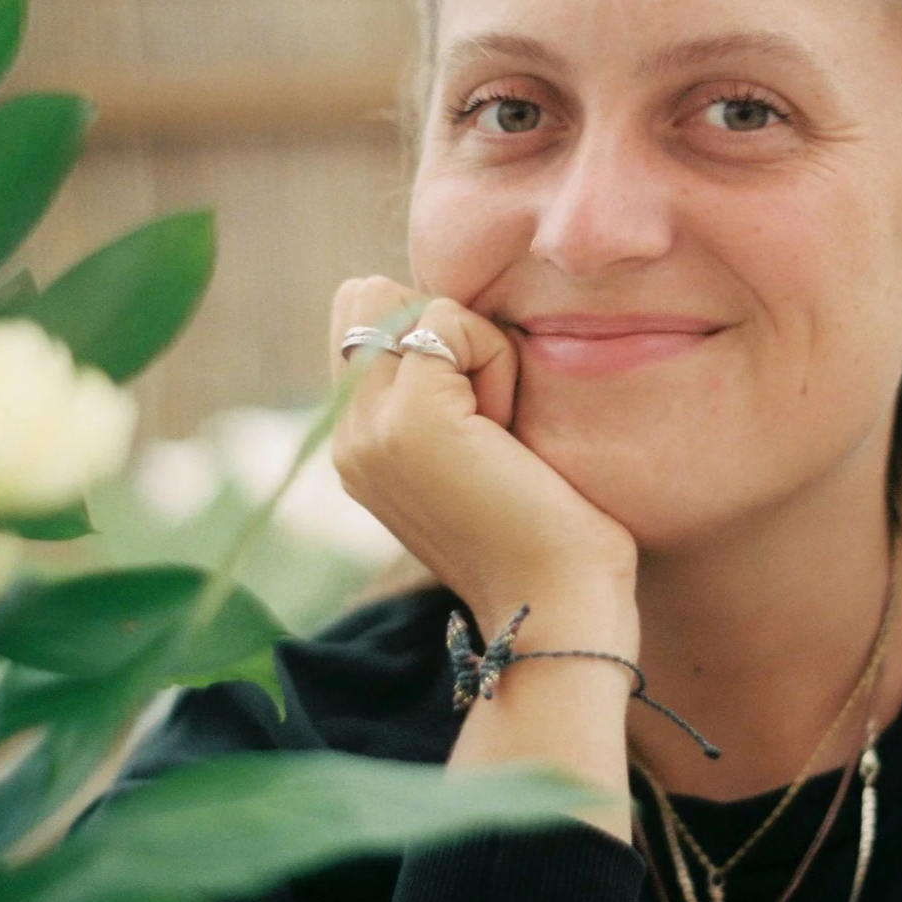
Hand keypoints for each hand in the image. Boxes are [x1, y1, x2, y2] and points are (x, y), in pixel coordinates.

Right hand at [330, 276, 641, 837]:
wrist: (556, 606)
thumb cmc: (543, 530)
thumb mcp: (471, 451)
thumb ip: (437, 391)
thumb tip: (441, 314)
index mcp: (355, 446)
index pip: (360, 319)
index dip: (432, 335)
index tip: (478, 416)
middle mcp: (345, 437)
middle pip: (368, 296)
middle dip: (444, 329)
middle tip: (489, 409)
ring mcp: (367, 429)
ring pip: (412, 305)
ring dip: (476, 346)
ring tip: (500, 429)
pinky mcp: (409, 420)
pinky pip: (448, 320)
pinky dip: (497, 357)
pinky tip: (510, 432)